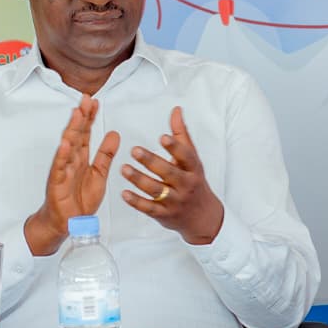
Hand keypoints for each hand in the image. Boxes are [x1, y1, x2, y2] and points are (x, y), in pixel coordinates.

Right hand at [24, 97, 119, 255]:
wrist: (68, 221)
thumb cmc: (80, 198)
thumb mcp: (99, 174)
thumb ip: (106, 154)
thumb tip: (115, 134)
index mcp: (82, 157)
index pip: (86, 133)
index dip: (90, 117)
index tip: (95, 102)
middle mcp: (71, 159)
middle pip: (77, 134)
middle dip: (82, 117)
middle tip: (86, 99)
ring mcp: (63, 169)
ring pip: (68, 146)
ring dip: (72, 129)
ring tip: (77, 114)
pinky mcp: (57, 182)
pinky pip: (60, 167)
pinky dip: (63, 155)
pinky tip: (66, 143)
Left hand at [125, 107, 226, 247]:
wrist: (202, 217)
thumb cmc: (194, 182)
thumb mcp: (192, 158)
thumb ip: (181, 134)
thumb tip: (176, 110)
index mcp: (193, 169)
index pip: (186, 156)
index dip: (175, 147)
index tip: (162, 137)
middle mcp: (185, 185)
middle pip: (169, 173)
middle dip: (151, 161)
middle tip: (135, 150)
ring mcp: (175, 201)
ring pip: (156, 190)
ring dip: (139, 179)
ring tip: (124, 169)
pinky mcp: (164, 214)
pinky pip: (149, 208)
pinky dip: (136, 202)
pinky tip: (124, 193)